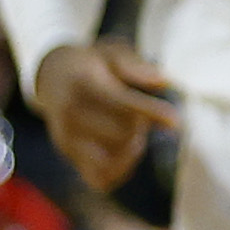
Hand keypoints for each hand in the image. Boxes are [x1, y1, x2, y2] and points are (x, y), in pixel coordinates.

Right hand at [29, 39, 179, 192]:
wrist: (53, 75)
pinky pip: (100, 178)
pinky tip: (127, 153)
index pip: (121, 104)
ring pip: (111, 160)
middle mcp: (69, 114)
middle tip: (142, 117)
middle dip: (141, 128)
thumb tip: (163, 81)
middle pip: (120, 134)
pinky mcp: (68, 153)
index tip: (176, 122)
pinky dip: (120, 171)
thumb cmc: (93, 62)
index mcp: (82, 84)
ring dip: (133, 150)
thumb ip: (135, 65)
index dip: (152, 113)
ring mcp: (66, 137)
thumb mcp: (112, 52)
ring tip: (134, 132)